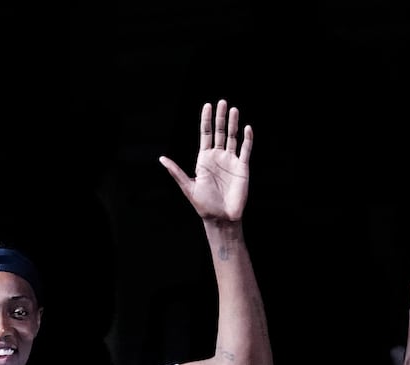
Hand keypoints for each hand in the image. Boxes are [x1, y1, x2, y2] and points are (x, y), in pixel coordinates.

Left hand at [159, 99, 250, 224]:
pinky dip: (247, 139)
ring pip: (233, 137)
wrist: (221, 218)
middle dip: (220, 117)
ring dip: (233, 124)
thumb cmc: (204, 205)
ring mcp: (231, 161)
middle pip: (220, 132)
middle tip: (221, 102)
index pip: (206, 134)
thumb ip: (176, 172)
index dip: (206, 120)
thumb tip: (161, 158)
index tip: (207, 105)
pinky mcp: (242, 168)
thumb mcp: (188, 187)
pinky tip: (247, 128)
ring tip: (233, 109)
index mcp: (204, 159)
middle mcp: (218, 157)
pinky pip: (246, 150)